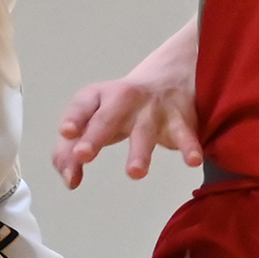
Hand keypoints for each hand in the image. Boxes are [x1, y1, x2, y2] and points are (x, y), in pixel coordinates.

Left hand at [53, 18, 202, 189]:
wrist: (171, 76)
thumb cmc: (121, 108)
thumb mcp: (93, 121)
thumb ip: (71, 151)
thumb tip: (70, 180)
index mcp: (98, 97)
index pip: (82, 106)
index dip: (73, 119)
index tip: (66, 133)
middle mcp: (124, 99)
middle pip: (107, 118)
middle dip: (94, 136)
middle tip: (82, 154)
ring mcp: (153, 110)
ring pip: (145, 130)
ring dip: (139, 151)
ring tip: (134, 173)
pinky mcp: (180, 121)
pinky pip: (186, 134)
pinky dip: (190, 146)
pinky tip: (192, 161)